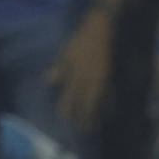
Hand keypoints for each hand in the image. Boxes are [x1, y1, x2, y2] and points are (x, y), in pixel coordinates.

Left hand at [46, 9, 113, 132]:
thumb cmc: (81, 39)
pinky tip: (111, 112)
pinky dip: (110, 104)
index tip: (64, 118)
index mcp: (73, 76)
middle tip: (81, 130)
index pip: (67, 98)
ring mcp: (98, 80)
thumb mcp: (66, 52)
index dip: (65, 109)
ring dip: (95, 116)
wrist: (100, 28)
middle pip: (82, 104)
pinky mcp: (109, 76)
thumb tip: (47, 80)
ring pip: (96, 103)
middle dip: (81, 118)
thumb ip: (59, 69)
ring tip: (94, 126)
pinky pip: (109, 94)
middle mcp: (85, 81)